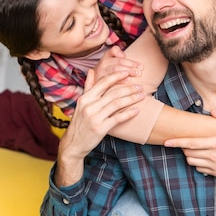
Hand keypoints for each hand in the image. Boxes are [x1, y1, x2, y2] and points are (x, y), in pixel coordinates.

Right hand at [55, 69, 142, 186]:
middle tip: (140, 86)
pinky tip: (137, 110)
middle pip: (112, 93)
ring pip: (117, 104)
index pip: (102, 83)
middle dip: (128, 88)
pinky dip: (129, 114)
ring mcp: (94, 117)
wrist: (73, 144)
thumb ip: (88, 87)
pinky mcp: (100, 128)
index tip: (127, 73)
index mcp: (84, 98)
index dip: (116, 76)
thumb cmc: (80, 123)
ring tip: (142, 96)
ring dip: (131, 99)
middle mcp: (89, 106)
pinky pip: (118, 118)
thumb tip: (91, 70)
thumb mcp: (81, 104)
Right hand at [94, 46, 142, 82]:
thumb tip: (124, 55)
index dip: (120, 52)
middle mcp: (103, 63)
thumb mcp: (111, 62)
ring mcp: (101, 73)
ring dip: (127, 71)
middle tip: (140, 68)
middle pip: (118, 62)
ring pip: (115, 70)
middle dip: (130, 64)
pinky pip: (112, 80)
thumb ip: (118, 56)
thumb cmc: (108, 72)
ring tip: (136, 73)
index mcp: (106, 57)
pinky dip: (121, 80)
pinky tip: (128, 80)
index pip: (113, 50)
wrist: (95, 85)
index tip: (126, 56)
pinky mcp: (101, 82)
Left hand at [165, 110, 215, 192]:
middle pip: (189, 154)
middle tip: (186, 140)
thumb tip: (214, 111)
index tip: (166, 141)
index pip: (191, 143)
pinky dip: (198, 164)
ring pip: (192, 163)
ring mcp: (215, 167)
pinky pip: (200, 170)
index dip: (177, 142)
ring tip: (194, 149)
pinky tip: (204, 158)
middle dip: (184, 147)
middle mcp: (213, 157)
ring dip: (190, 156)